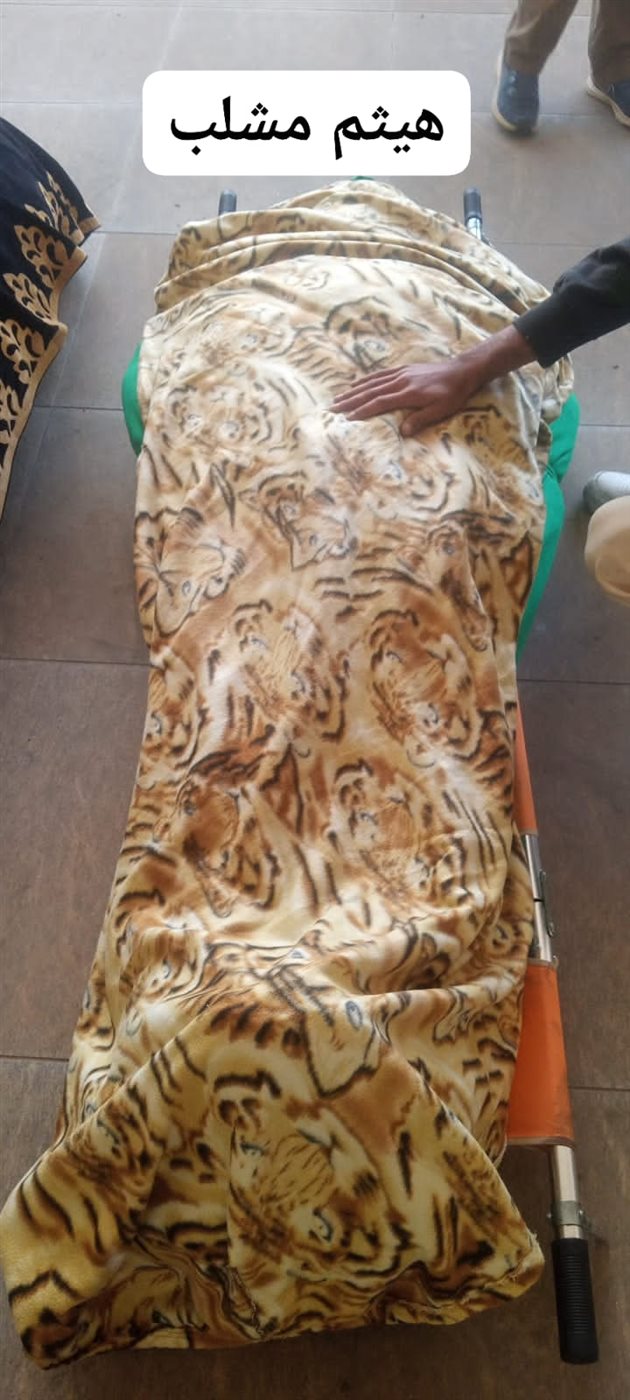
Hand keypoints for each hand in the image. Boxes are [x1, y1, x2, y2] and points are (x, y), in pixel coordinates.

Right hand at [330, 358, 482, 435]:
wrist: (462, 371)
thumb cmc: (453, 394)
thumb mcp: (441, 410)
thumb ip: (420, 419)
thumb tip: (402, 432)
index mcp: (408, 393)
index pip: (380, 402)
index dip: (363, 410)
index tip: (348, 418)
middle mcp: (401, 381)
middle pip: (370, 391)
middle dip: (350, 400)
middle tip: (333, 408)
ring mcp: (401, 373)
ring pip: (372, 382)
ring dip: (354, 390)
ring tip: (338, 397)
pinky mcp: (404, 369)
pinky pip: (380, 374)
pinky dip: (366, 379)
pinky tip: (356, 384)